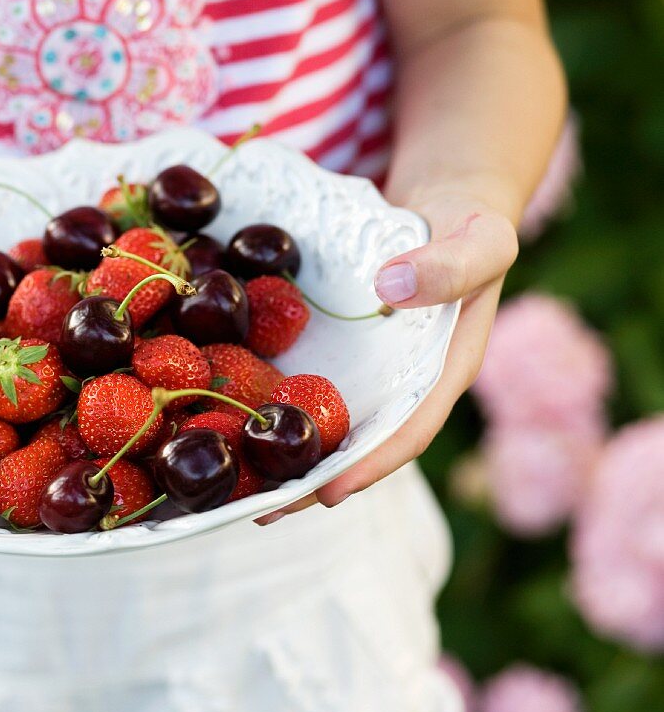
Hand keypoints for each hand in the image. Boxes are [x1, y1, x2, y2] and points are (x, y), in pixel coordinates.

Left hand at [256, 193, 517, 524]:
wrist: (447, 203)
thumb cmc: (472, 224)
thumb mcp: (481, 239)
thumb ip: (451, 264)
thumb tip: (391, 288)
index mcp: (442, 371)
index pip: (408, 431)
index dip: (370, 465)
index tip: (328, 492)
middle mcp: (401, 383)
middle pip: (357, 443)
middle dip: (312, 480)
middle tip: (260, 509)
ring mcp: (367, 369)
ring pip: (326, 421)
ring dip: (285, 454)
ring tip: (236, 483)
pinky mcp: (338, 348)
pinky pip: (305, 380)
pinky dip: (274, 402)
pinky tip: (230, 416)